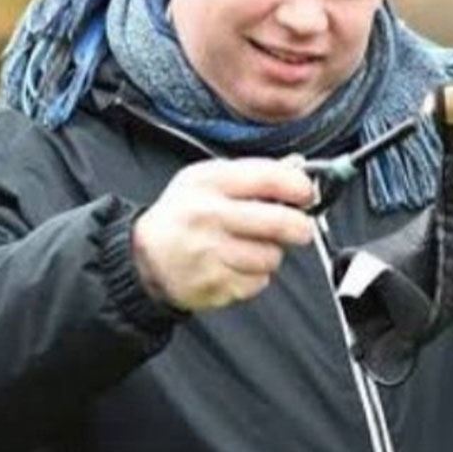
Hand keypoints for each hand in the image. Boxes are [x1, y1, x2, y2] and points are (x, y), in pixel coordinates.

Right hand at [132, 158, 315, 311]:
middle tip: (301, 227)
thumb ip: (253, 173)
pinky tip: (237, 265)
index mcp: (210, 182)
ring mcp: (210, 253)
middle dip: (300, 226)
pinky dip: (255, 276)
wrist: (144, 256)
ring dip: (271, 253)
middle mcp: (209, 215)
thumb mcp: (208, 180)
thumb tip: (299, 167)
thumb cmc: (183, 213)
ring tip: (253, 246)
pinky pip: (257, 282)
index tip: (308, 194)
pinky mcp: (213, 284)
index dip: (299, 187)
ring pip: (271, 256)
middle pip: (279, 222)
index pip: (269, 178)